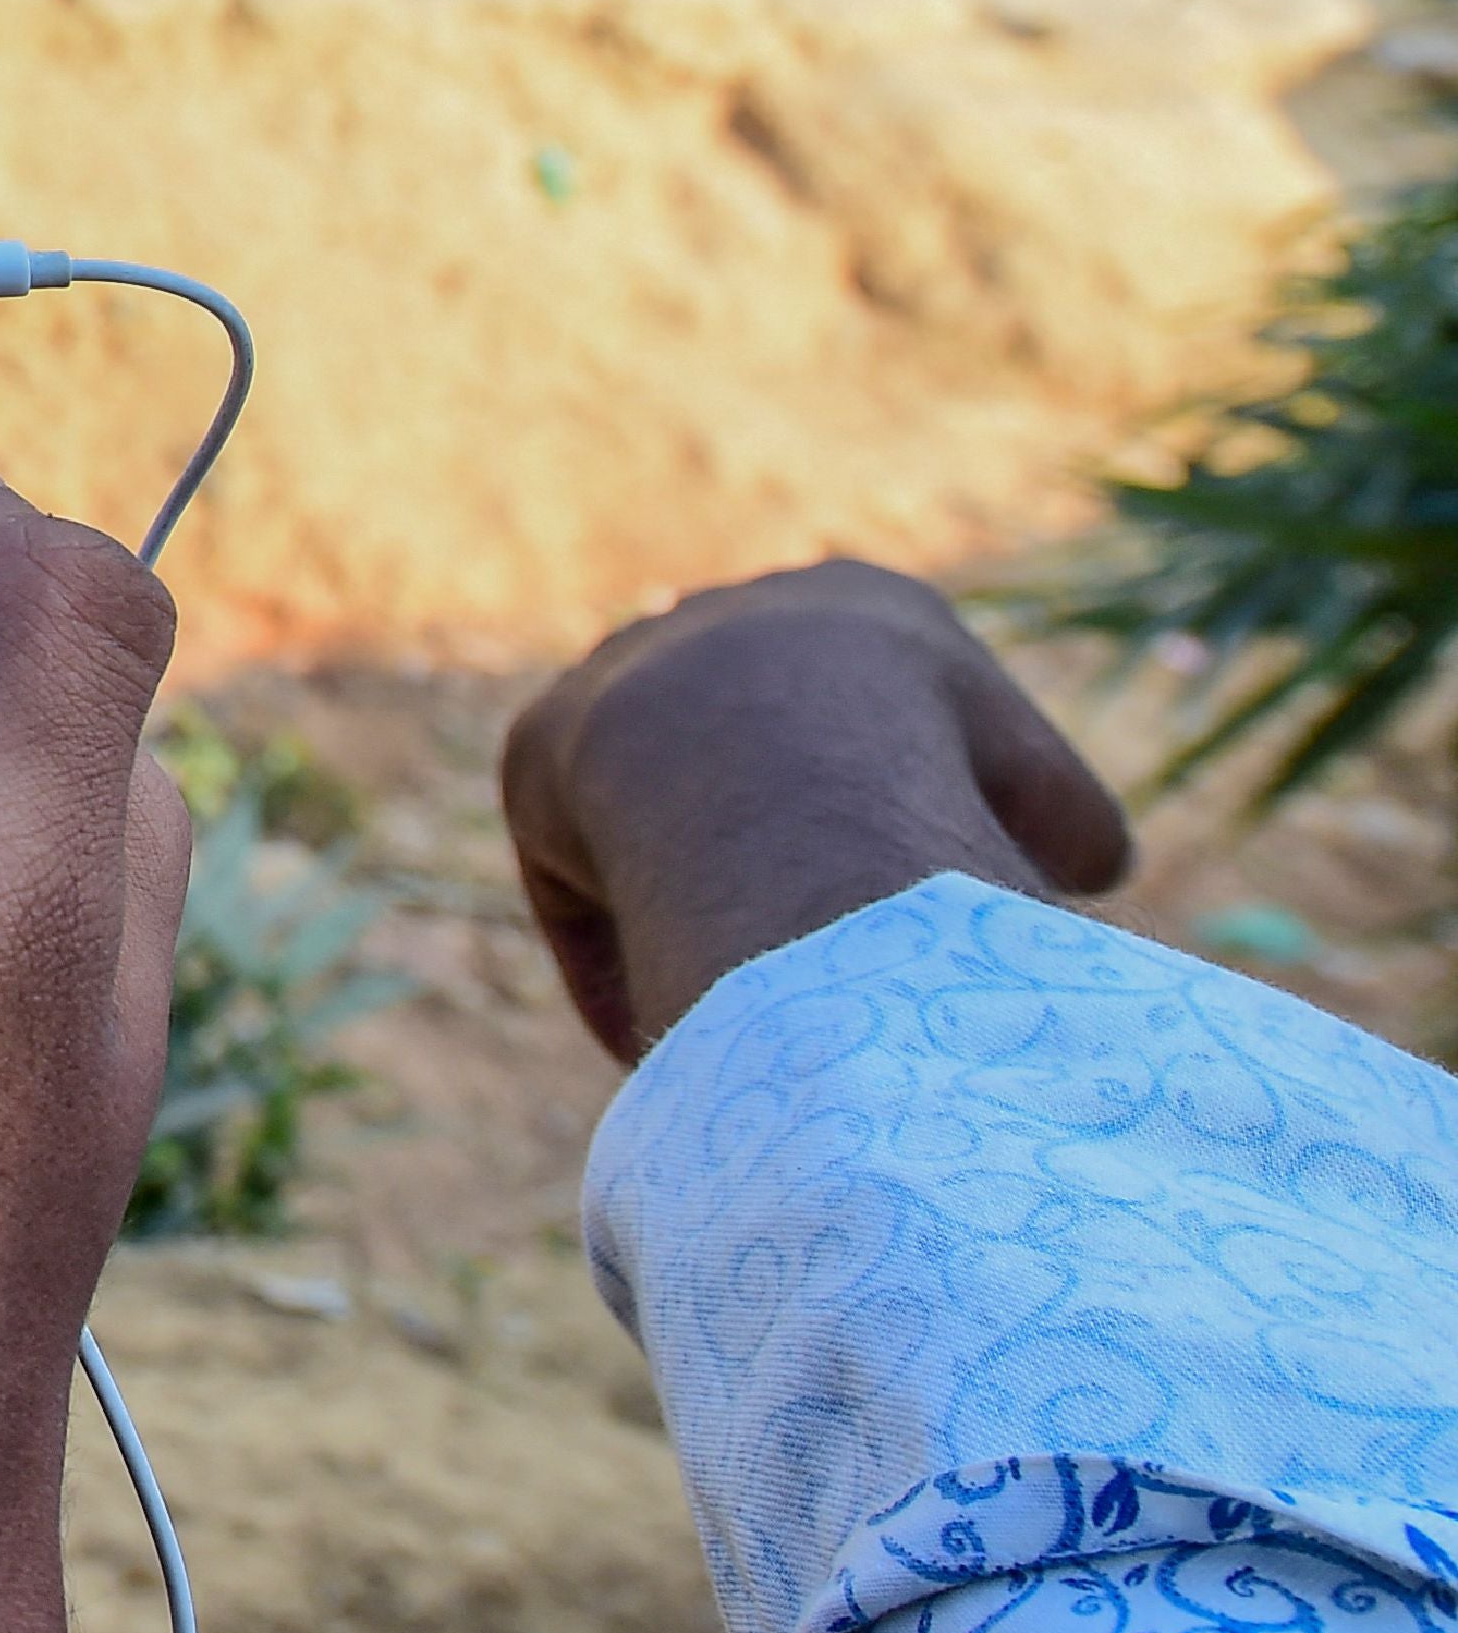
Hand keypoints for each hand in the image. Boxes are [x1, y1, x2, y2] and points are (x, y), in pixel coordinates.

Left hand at [498, 558, 1128, 1062]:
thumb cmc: (947, 784)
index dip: (909, 817)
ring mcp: (627, 671)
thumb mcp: (1045, 806)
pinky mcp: (546, 744)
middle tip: (811, 966)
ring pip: (660, 817)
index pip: (887, 717)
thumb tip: (1087, 870)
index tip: (910, 901)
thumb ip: (1055, 823)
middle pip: (759, 763)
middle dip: (782, 857)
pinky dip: (622, 947)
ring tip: (739, 1008)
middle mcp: (730, 619)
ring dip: (691, 906)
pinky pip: (583, 865)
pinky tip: (661, 1024)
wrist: (786, 761)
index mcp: (861, 609)